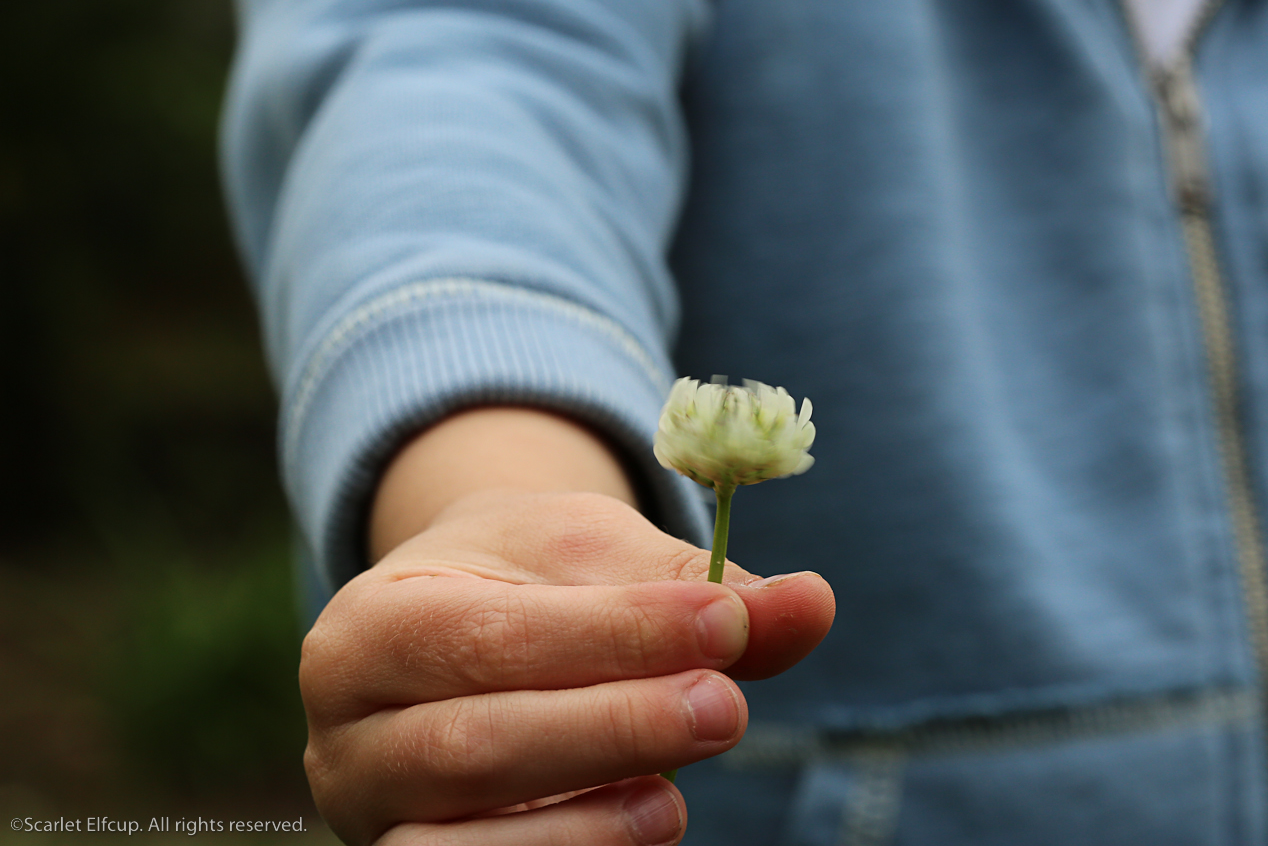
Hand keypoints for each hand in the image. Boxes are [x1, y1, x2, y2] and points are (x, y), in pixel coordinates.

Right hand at [301, 486, 835, 845]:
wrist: (456, 618)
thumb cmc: (529, 578)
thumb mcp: (599, 553)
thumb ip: (700, 586)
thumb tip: (815, 603)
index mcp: (375, 621)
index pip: (492, 634)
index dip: (615, 635)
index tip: (725, 620)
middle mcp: (349, 728)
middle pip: (473, 744)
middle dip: (612, 729)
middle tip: (724, 707)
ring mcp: (371, 812)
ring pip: (460, 839)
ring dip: (586, 821)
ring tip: (680, 798)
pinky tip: (646, 825)